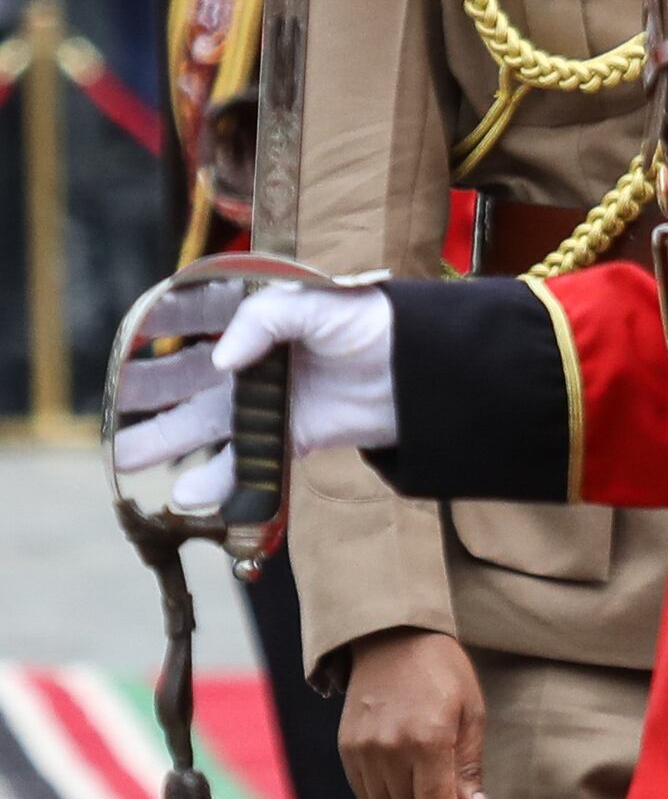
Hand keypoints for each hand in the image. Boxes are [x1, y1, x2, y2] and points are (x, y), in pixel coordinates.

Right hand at [111, 277, 398, 513]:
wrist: (422, 371)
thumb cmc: (371, 322)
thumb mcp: (316, 304)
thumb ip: (264, 320)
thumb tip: (220, 360)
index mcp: (256, 317)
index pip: (194, 317)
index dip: (159, 326)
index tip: (128, 337)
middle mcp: (253, 359)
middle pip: (187, 376)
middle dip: (148, 390)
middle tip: (114, 404)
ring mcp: (267, 399)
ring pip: (204, 421)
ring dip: (165, 439)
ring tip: (124, 456)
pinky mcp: (289, 434)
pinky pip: (244, 459)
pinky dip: (218, 480)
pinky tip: (186, 494)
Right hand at [337, 629, 488, 798]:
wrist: (394, 641)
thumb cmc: (444, 675)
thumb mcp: (472, 716)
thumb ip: (470, 769)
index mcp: (428, 741)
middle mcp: (389, 750)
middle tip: (452, 798)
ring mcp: (363, 751)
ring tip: (429, 784)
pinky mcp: (346, 749)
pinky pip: (365, 794)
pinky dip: (386, 796)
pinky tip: (405, 776)